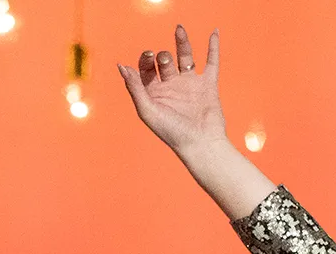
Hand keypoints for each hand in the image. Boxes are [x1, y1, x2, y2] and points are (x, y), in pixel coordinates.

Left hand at [117, 25, 227, 156]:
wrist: (200, 143)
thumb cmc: (171, 132)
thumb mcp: (148, 110)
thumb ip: (135, 88)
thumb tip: (121, 66)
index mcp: (154, 93)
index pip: (145, 69)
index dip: (144, 60)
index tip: (147, 57)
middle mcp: (171, 86)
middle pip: (163, 61)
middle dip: (161, 57)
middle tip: (162, 59)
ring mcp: (190, 84)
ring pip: (185, 57)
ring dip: (182, 43)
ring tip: (179, 29)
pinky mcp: (208, 85)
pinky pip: (211, 62)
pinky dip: (213, 47)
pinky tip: (214, 32)